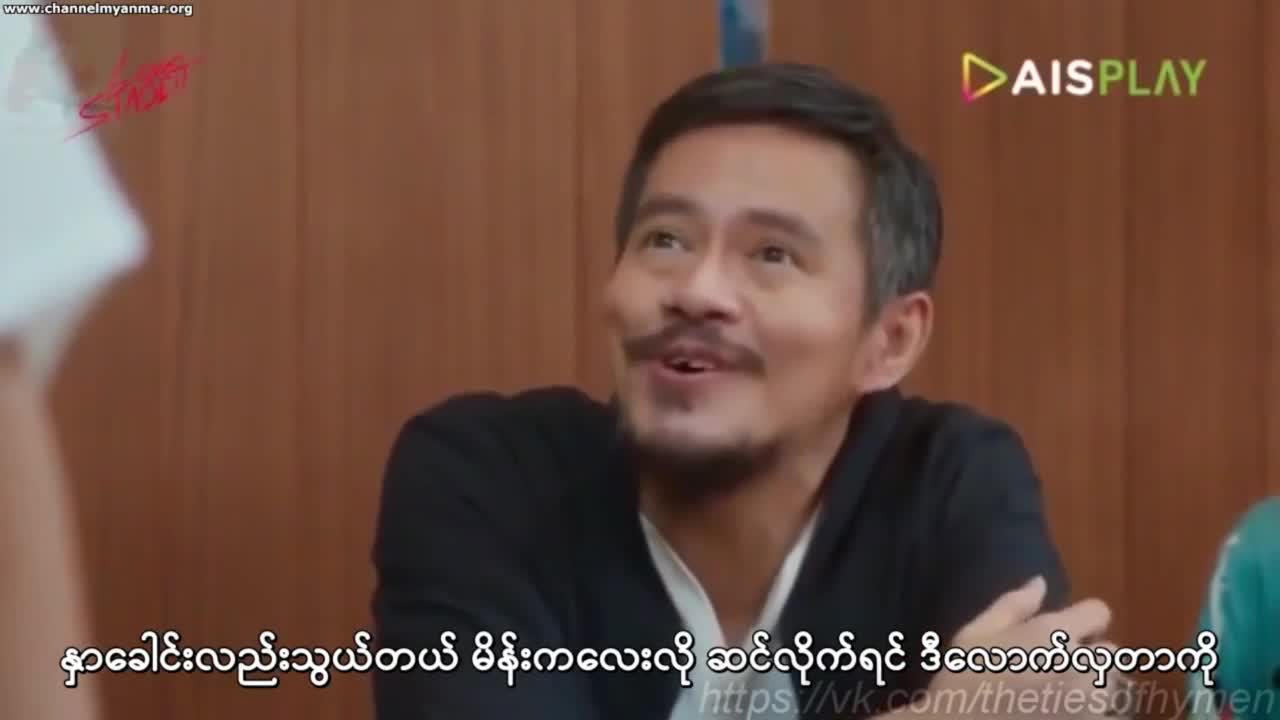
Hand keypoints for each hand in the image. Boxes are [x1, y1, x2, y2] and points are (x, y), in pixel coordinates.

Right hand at [922, 576, 1128, 718]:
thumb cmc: (961, 686)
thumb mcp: (974, 636)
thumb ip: (1012, 606)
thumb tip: (1041, 583)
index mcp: (1050, 634)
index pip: (1097, 612)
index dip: (1084, 621)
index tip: (1068, 636)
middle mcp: (1079, 665)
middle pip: (1109, 655)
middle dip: (1089, 661)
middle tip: (1056, 676)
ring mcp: (1090, 704)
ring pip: (1111, 691)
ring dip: (1094, 693)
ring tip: (1059, 701)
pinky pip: (1109, 717)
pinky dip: (1093, 716)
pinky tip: (1061, 716)